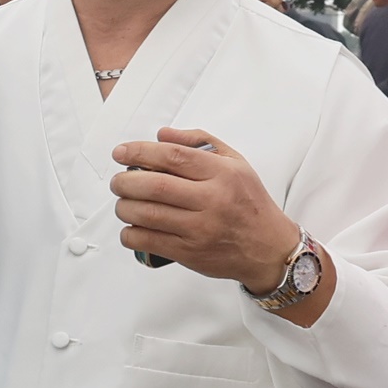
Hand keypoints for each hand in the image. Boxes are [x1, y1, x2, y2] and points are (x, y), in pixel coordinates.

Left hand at [111, 128, 303, 296]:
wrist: (269, 248)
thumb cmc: (249, 203)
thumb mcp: (235, 163)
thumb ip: (199, 143)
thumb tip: (162, 135)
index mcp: (221, 174)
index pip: (172, 156)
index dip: (140, 152)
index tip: (121, 152)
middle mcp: (211, 200)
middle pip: (155, 186)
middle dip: (125, 181)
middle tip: (118, 181)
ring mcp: (200, 229)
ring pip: (148, 215)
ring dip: (124, 207)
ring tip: (123, 203)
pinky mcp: (191, 253)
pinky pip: (150, 242)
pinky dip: (131, 234)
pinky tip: (130, 228)